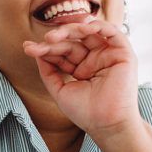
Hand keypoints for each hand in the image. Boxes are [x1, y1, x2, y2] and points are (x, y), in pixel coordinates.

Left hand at [22, 18, 139, 137]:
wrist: (106, 125)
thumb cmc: (86, 112)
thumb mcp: (60, 90)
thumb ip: (48, 71)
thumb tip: (35, 51)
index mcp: (81, 68)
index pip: (62, 52)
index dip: (46, 49)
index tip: (28, 49)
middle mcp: (95, 60)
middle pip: (73, 42)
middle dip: (57, 39)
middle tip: (44, 40)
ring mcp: (108, 56)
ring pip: (90, 34)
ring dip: (72, 30)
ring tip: (54, 36)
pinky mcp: (123, 54)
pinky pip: (113, 33)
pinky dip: (100, 26)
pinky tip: (83, 27)